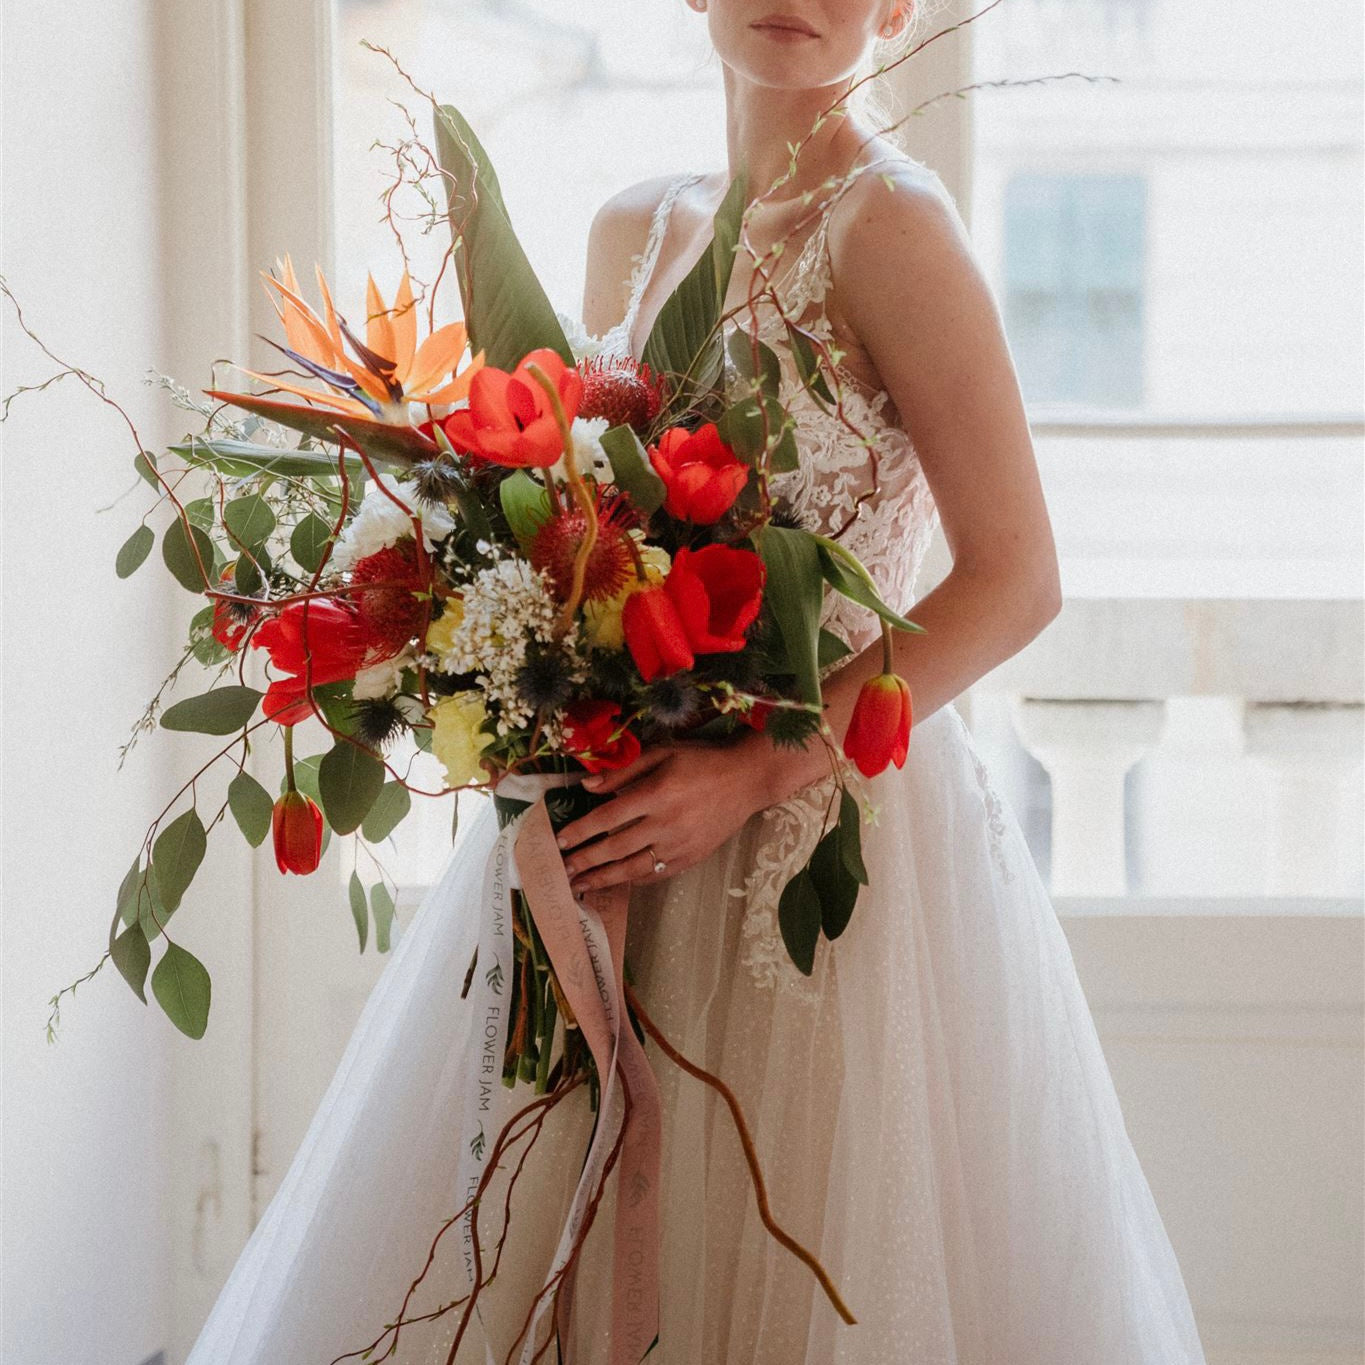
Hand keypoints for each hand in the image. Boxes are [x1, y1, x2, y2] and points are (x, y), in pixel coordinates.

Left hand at [554, 739, 769, 895]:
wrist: (746, 780)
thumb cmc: (701, 761)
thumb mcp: (662, 753)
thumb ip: (623, 771)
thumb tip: (586, 786)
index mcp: (657, 794)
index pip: (608, 817)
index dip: (580, 831)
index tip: (559, 841)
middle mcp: (667, 824)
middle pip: (615, 848)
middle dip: (585, 861)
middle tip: (561, 871)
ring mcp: (680, 845)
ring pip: (634, 869)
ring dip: (603, 879)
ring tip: (580, 885)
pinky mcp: (691, 858)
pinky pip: (656, 874)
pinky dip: (634, 879)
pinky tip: (618, 881)